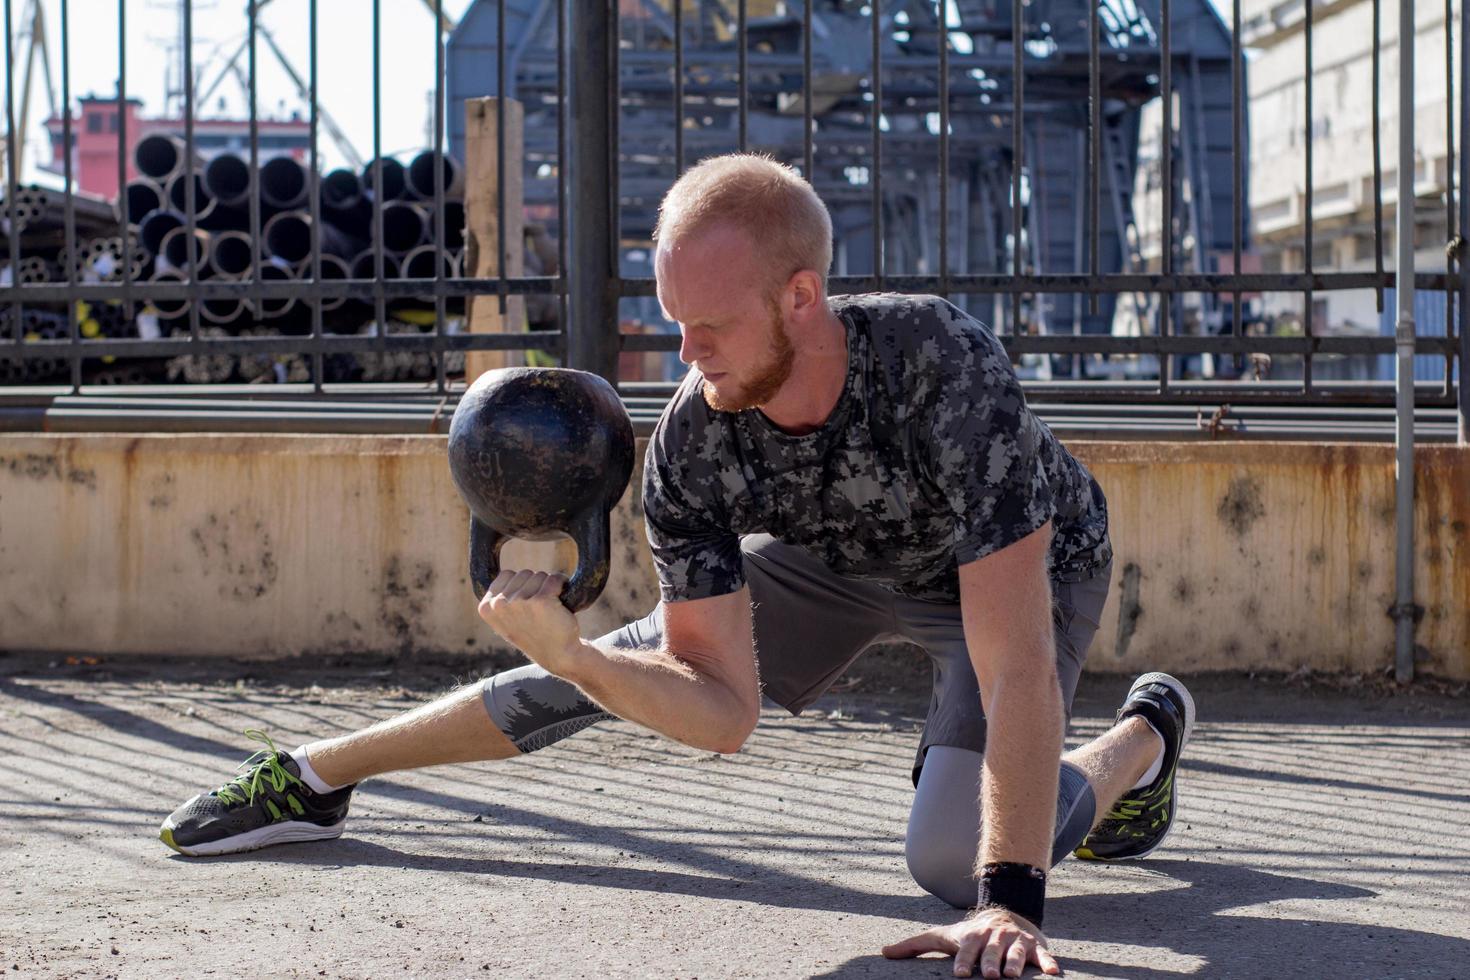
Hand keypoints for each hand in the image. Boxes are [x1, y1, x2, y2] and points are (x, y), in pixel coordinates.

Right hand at [477, 570, 582, 673]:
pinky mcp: (541, 600)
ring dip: (548, 587)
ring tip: (549, 609)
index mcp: (486, 607)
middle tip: (539, 610)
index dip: (521, 586)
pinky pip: (554, 579)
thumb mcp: (506, 620)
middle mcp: (500, 604)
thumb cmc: (533, 634)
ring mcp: (520, 601)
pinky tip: (560, 602)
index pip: (506, 575)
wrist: (558, 654)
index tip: (526, 606)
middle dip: (535, 586)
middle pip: (523, 573)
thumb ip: (499, 599)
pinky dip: (561, 585)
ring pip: (539, 575)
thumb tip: (501, 573)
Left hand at [882, 908, 1060, 978]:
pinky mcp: (1034, 946)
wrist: (1004, 914)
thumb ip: (916, 945)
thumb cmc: (969, 934)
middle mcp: (994, 937)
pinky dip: (1047, 962)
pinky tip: (1052, 972)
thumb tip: (884, 953)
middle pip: (991, 951)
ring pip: (1016, 953)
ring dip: (1014, 963)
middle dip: (990, 962)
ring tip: (1011, 975)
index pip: (966, 950)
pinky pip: (1042, 954)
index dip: (963, 961)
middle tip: (988, 975)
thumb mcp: (943, 936)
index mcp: (972, 936)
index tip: (959, 974)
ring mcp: (1015, 941)